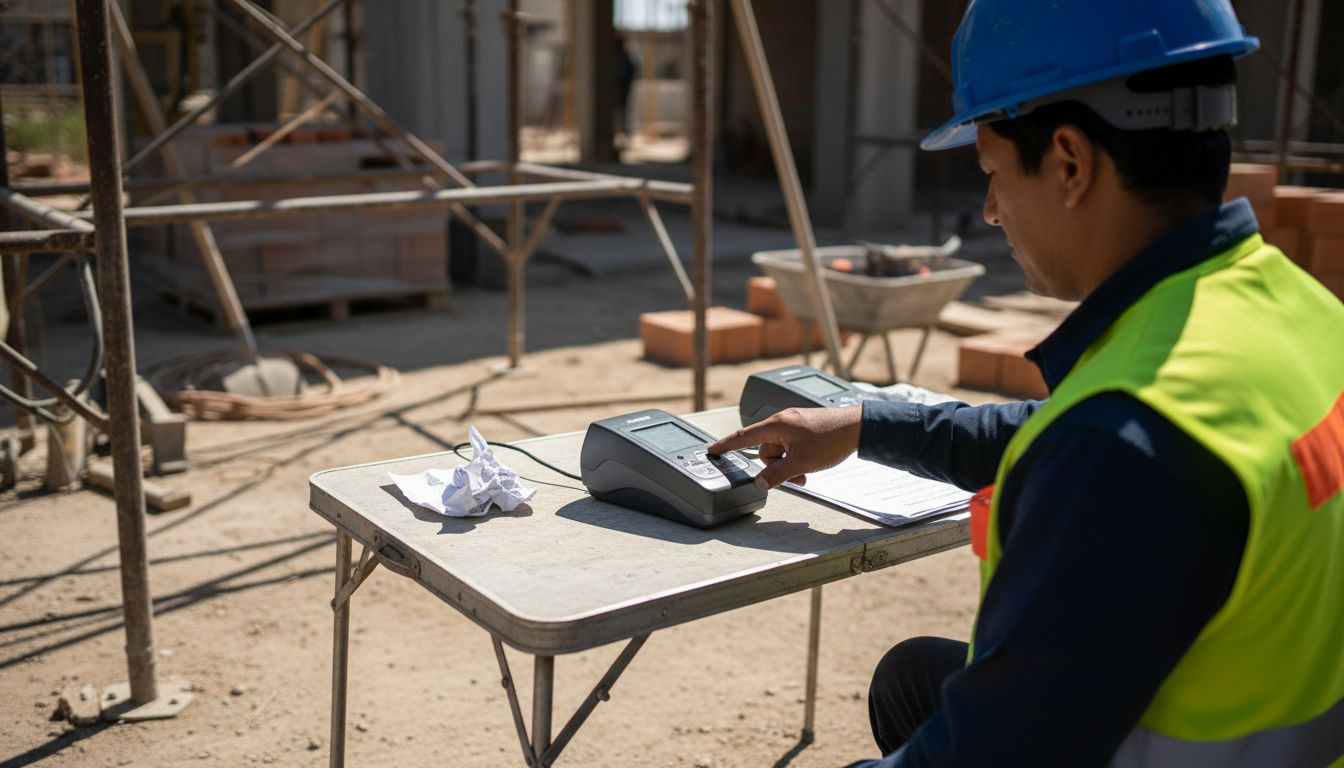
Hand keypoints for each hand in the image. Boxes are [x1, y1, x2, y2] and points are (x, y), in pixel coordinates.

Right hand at [707, 407, 862, 489]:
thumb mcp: (801, 462)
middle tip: (796, 473)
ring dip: (790, 464)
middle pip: (765, 450)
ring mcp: (794, 424)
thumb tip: (760, 483)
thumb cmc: (831, 439)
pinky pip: (791, 447)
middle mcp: (782, 421)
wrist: (858, 428)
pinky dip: (797, 458)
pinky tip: (811, 465)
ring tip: (807, 470)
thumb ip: (777, 474)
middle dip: (777, 465)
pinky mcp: (804, 429)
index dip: (726, 444)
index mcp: (776, 424)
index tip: (712, 449)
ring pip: (780, 451)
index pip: (743, 436)